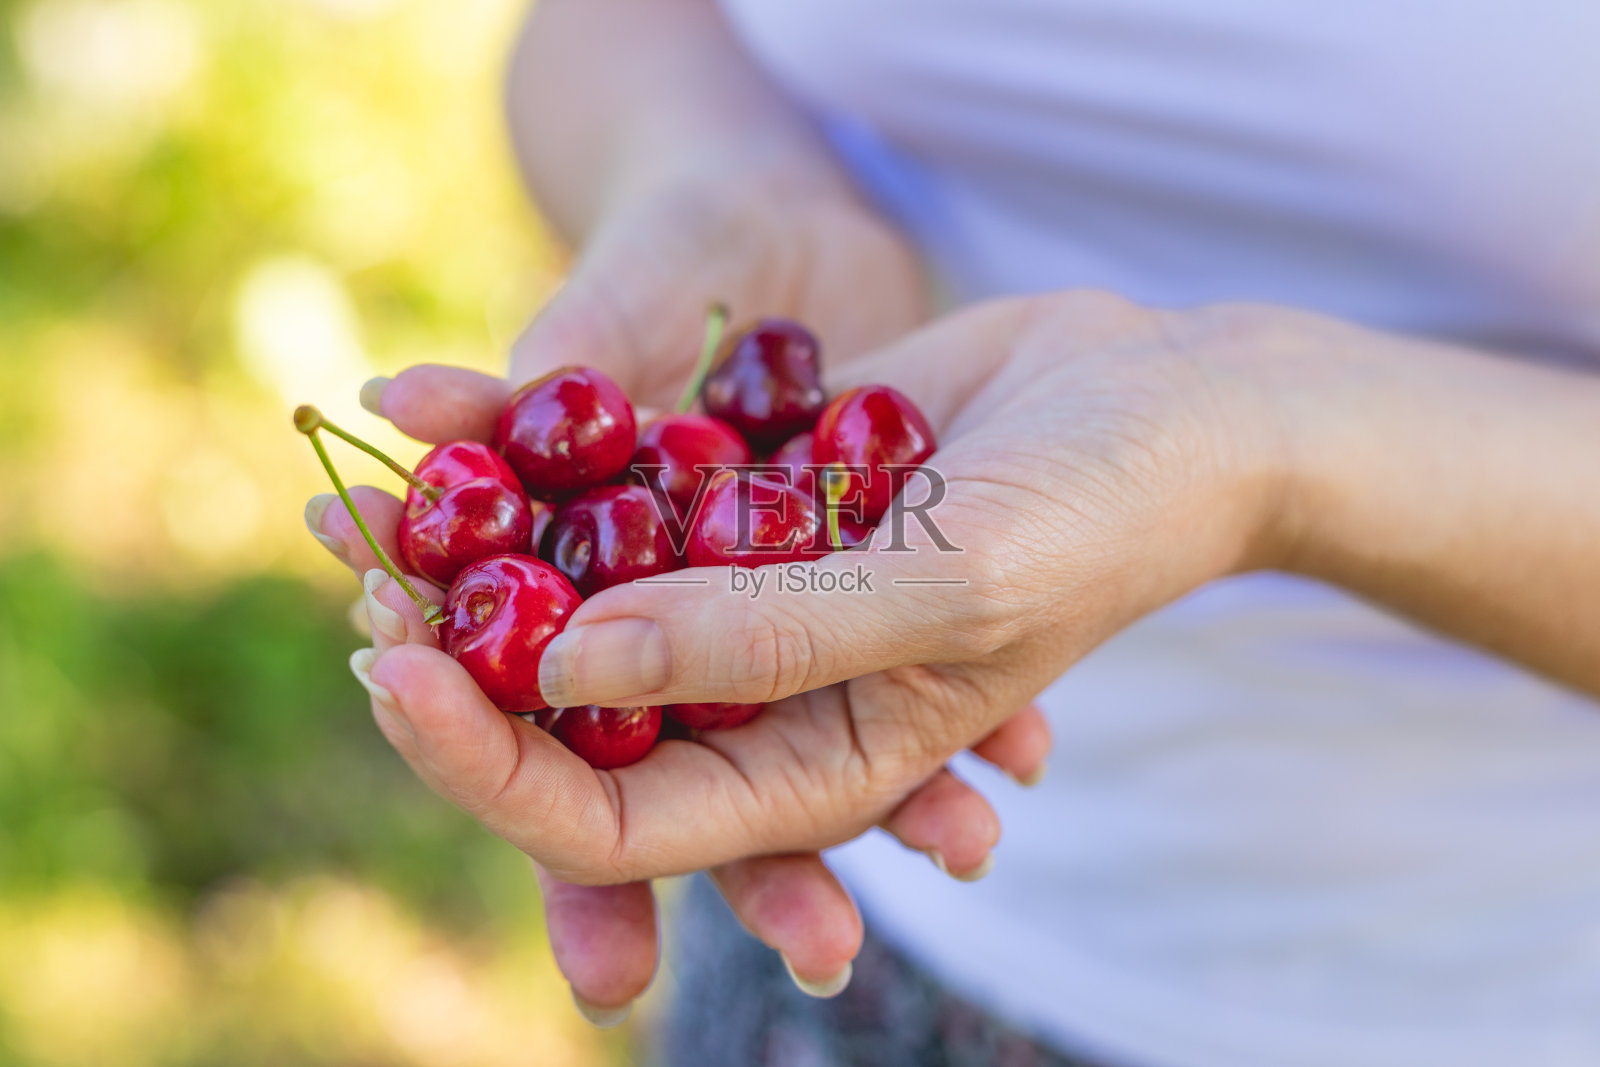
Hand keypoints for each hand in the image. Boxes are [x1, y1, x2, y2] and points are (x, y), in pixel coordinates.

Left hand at [313, 171, 1050, 1020]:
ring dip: (476, 547)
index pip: (619, 819)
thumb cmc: (1098, 519)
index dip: (490, 767)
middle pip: (575, 710)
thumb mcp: (944, 591)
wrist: (1169, 402)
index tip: (391, 669)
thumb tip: (569, 668)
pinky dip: (547, 451)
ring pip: (584, 588)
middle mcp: (768, 694)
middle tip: (351, 574)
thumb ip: (768, 640)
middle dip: (454, 656)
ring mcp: (754, 586)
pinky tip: (458, 405)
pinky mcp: (754, 490)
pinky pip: (631, 482)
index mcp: (815, 770)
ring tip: (361, 490)